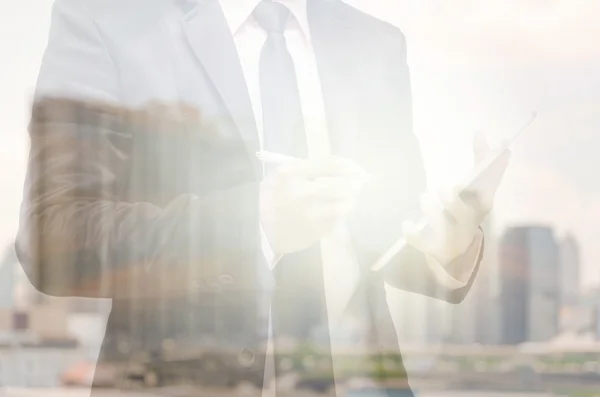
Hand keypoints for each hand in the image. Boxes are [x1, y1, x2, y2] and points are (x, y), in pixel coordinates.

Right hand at [260, 156, 368, 253]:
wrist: (258, 226)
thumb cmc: (274, 194)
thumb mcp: (285, 173)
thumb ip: (312, 168)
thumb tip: (348, 169)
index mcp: (293, 172)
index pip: (334, 165)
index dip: (353, 167)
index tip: (359, 171)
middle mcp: (303, 193)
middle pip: (345, 186)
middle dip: (356, 185)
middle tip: (357, 185)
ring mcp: (310, 215)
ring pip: (345, 205)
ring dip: (350, 201)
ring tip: (346, 199)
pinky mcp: (315, 232)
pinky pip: (339, 220)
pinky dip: (341, 215)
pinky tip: (334, 213)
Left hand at [403, 131, 509, 263]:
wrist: (460, 250)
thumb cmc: (468, 210)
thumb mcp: (477, 188)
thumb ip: (481, 160)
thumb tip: (479, 132)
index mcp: (480, 208)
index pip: (483, 201)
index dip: (475, 194)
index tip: (463, 182)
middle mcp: (468, 224)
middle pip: (463, 216)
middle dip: (453, 203)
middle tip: (443, 188)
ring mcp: (452, 238)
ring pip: (443, 228)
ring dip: (433, 213)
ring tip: (423, 197)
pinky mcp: (436, 249)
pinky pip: (423, 244)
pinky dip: (413, 236)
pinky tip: (406, 223)